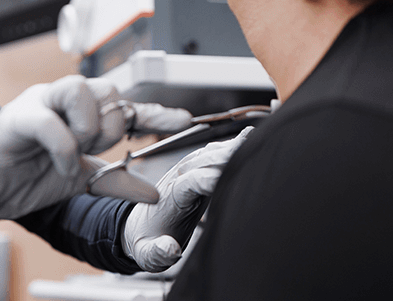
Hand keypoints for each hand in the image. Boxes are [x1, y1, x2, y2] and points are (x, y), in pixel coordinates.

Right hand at [0, 75, 191, 228]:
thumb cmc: (21, 176)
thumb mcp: (77, 182)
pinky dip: (63, 148)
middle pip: (106, 89)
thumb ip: (113, 181)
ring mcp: (37, 105)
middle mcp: (58, 100)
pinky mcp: (14, 119)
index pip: (121, 104)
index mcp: (74, 112)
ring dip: (86, 127)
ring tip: (75, 153)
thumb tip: (151, 192)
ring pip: (80, 89)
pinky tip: (60, 166)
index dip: (154, 112)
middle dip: (109, 125)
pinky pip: (50, 122)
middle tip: (93, 151)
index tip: (184, 120)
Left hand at [122, 128, 251, 271]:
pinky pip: (210, 154)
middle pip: (202, 161)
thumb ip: (156, 253)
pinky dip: (228, 147)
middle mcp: (176, 180)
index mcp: (168, 198)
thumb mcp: (146, 255)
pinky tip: (246, 137)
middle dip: (224, 157)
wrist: (137, 229)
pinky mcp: (194, 173)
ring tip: (255, 142)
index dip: (208, 178)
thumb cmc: (146, 243)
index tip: (227, 178)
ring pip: (208, 154)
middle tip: (251, 153)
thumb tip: (170, 249)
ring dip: (229, 148)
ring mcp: (185, 174)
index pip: (189, 181)